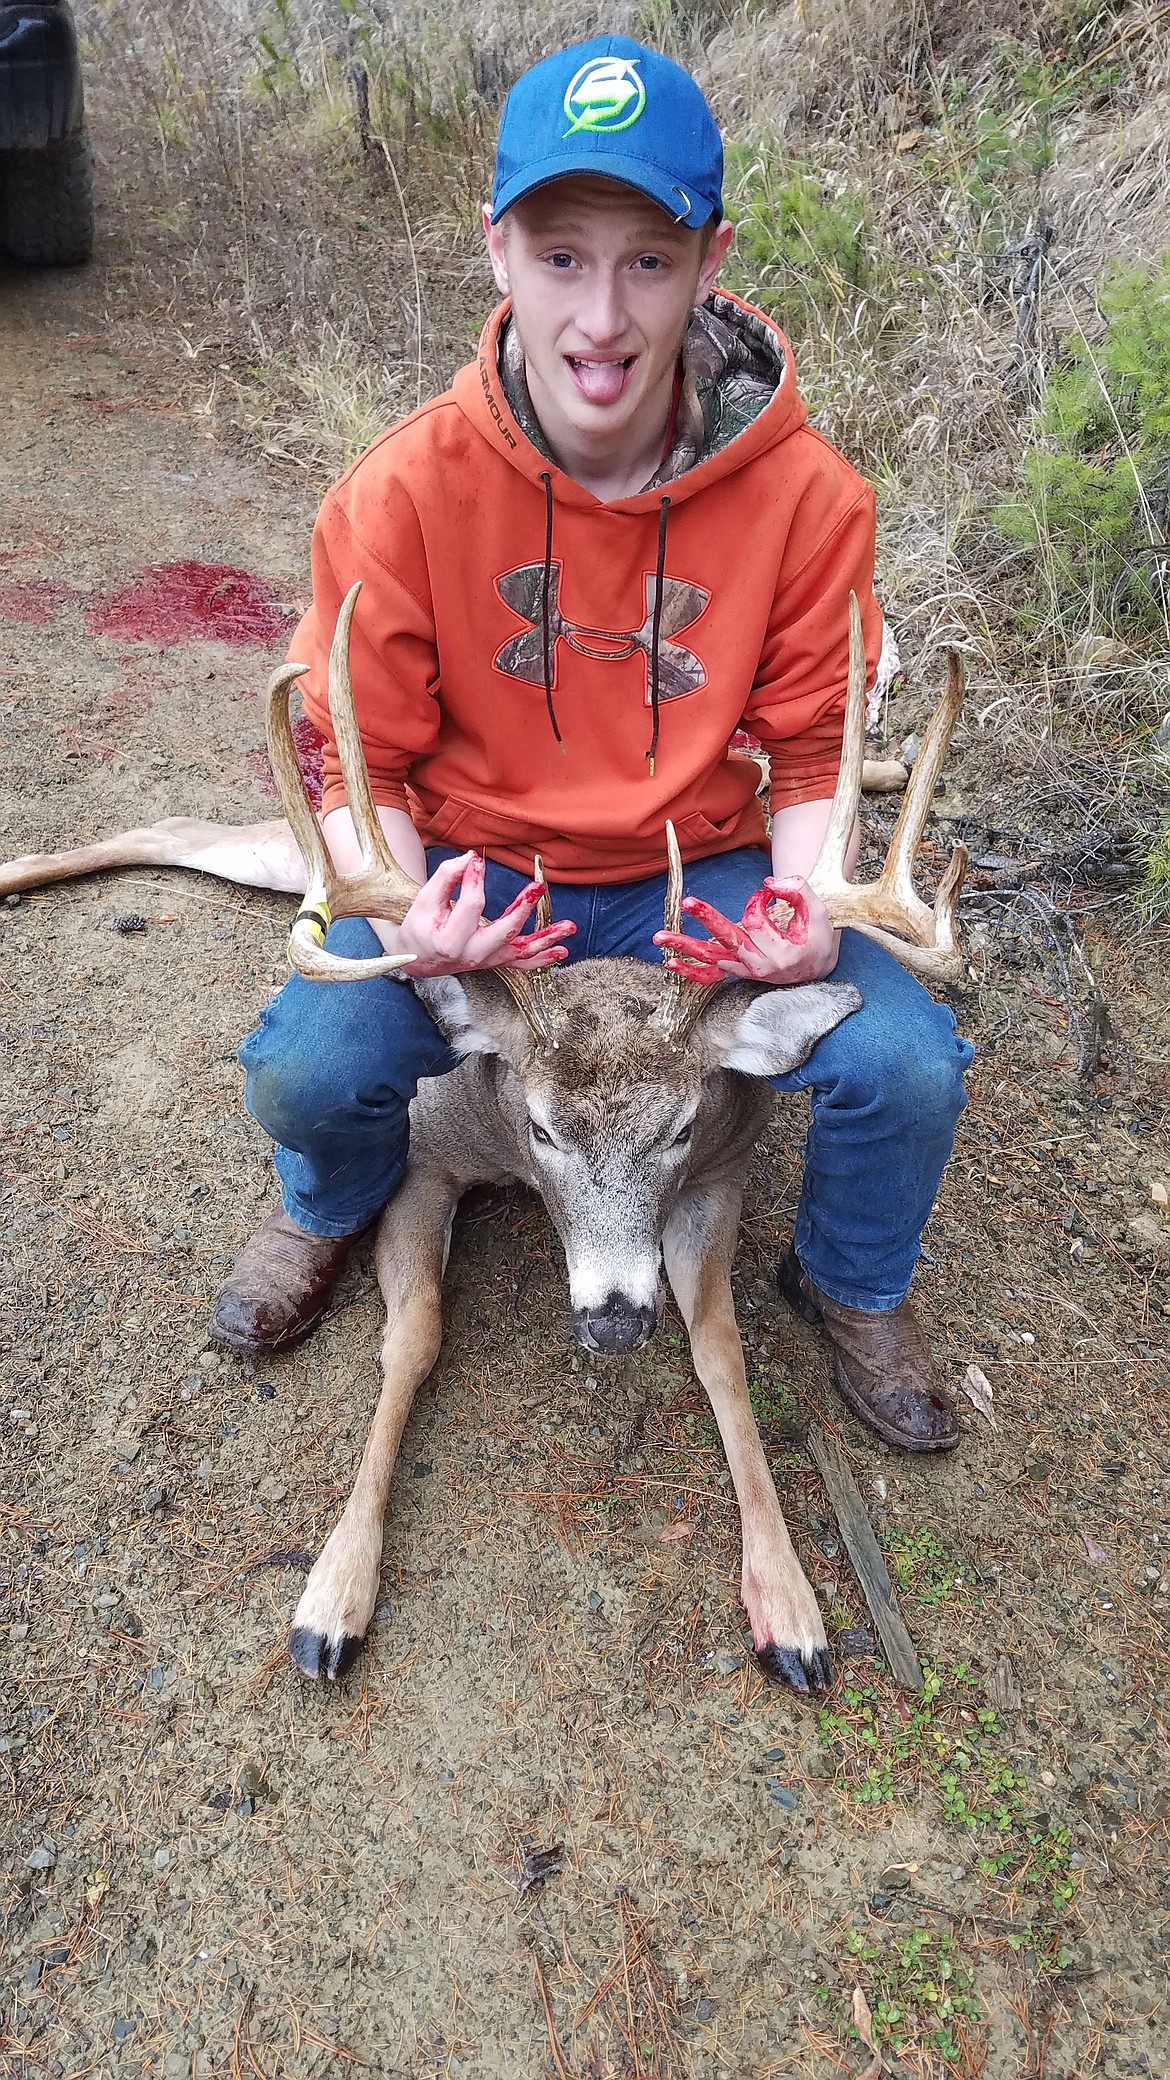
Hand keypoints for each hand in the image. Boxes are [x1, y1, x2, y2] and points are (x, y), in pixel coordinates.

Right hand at [393, 851, 574, 978]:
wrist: (419, 957)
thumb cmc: (421, 926)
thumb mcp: (425, 900)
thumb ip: (446, 877)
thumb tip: (471, 859)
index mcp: (451, 940)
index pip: (472, 906)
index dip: (474, 880)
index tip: (476, 861)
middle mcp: (473, 954)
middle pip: (504, 931)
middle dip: (524, 909)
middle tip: (538, 887)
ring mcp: (487, 960)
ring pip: (521, 951)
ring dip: (547, 938)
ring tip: (569, 926)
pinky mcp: (496, 961)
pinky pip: (522, 964)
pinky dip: (542, 959)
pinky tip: (562, 951)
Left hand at [653, 877, 836, 985]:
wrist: (816, 967)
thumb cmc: (816, 936)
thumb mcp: (816, 910)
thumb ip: (797, 890)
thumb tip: (768, 883)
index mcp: (781, 954)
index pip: (757, 919)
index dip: (758, 900)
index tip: (766, 891)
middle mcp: (759, 966)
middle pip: (727, 940)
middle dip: (707, 919)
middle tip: (687, 902)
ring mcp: (745, 972)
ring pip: (711, 959)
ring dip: (684, 947)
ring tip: (659, 938)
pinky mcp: (737, 972)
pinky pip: (710, 976)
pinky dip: (690, 971)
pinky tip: (671, 963)